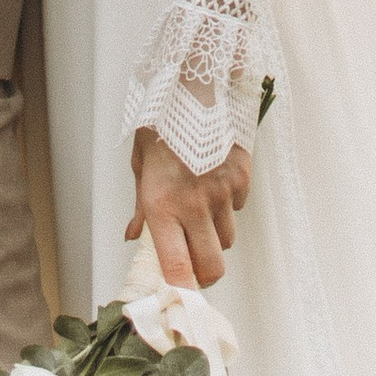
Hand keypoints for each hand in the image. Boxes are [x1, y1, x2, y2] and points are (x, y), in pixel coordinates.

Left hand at [127, 126, 251, 286]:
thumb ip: (140, 206)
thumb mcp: (141, 163)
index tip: (177, 292)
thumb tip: (133, 236)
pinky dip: (229, 204)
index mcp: (162, 205)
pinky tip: (215, 179)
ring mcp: (221, 193)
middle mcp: (194, 205)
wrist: (193, 83)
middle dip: (205, 272)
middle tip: (195, 260)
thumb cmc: (160, 123)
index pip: (177, 269)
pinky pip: (238, 208)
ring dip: (215, 233)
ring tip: (201, 207)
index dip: (181, 289)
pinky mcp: (242, 178)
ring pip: (227, 239)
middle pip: (212, 267)